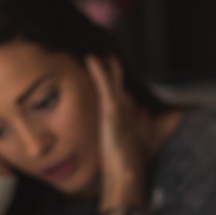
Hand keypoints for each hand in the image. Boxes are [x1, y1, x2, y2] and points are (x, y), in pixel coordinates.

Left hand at [86, 55, 147, 209]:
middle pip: (116, 77)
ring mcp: (120, 106)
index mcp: (124, 112)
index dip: (108, 73)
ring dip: (104, 61)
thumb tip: (116, 133)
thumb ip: (114, 135)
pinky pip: (105, 84)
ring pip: (112, 76)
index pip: (115, 87)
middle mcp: (125, 105)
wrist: (125, 171)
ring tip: (93, 44)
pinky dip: (99, 69)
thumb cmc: (119, 163)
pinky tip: (90, 57)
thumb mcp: (114, 146)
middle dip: (108, 62)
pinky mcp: (113, 109)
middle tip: (97, 43)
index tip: (97, 58)